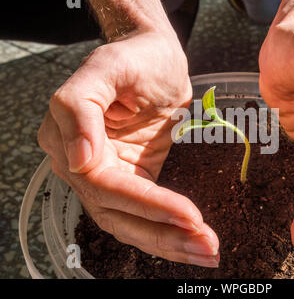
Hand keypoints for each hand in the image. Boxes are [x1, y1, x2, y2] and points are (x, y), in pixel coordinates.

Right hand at [38, 31, 219, 267]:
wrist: (156, 59)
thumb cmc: (135, 57)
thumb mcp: (107, 68)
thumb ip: (79, 106)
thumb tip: (78, 161)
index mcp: (68, 138)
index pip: (105, 185)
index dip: (147, 205)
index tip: (189, 215)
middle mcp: (83, 165)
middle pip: (119, 214)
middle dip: (164, 234)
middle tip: (207, 247)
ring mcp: (109, 175)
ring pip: (132, 223)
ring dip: (170, 242)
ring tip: (208, 252)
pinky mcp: (132, 178)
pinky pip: (146, 214)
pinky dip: (169, 231)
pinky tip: (194, 242)